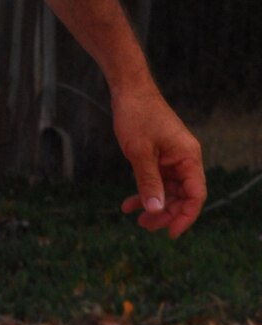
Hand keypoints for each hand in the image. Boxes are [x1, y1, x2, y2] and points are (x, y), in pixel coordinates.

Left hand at [114, 82, 205, 238]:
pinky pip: (156, 180)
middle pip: (182, 195)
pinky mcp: (158, 155)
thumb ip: (148, 182)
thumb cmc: (137, 116)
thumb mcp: (140, 153)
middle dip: (165, 213)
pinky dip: (144, 191)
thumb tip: (156, 210)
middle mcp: (185, 160)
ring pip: (168, 190)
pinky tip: (128, 203)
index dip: (185, 216)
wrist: (128, 91)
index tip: (170, 233)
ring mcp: (171, 158)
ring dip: (153, 204)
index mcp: (189, 158)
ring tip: (136, 218)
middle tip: (144, 226)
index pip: (195, 195)